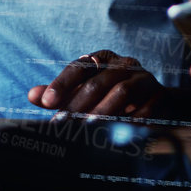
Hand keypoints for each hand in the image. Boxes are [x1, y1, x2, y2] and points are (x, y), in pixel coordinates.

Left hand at [27, 50, 161, 117]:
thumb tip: (32, 95)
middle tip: (63, 124)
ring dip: (101, 111)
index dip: (61, 84)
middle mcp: (124, 64)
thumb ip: (61, 93)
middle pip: (99, 81)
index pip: (79, 66)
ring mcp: (144, 78)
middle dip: (78, 104)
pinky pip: (143, 109)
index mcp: (104, 59)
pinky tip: (116, 132)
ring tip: (86, 127)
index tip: (46, 102)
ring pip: (122, 91)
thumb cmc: (113, 94)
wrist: (158, 102)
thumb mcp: (86, 90)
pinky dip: (127, 121)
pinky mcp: (158, 96)